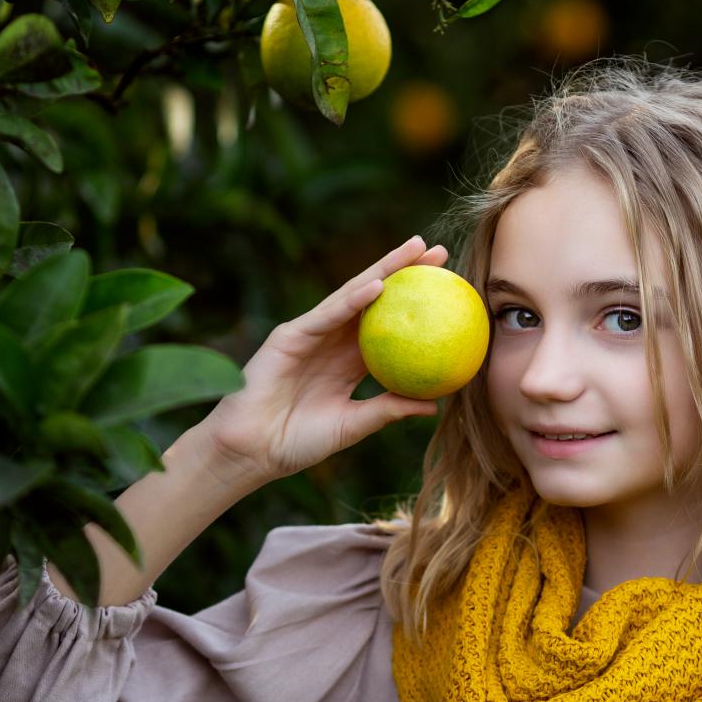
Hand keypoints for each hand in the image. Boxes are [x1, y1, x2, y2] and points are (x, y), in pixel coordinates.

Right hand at [201, 235, 450, 487]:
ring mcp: (311, 334)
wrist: (253, 452)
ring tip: (414, 249)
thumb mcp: (353, 426)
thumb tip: (434, 404)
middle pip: (374, 299)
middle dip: (404, 271)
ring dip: (383, 270)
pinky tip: (378, 285)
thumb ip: (387, 410)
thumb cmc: (297, 442)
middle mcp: (332, 341)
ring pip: (352, 295)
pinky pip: (326, 315)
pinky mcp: (291, 336)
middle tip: (438, 252)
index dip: (416, 305)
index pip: (388, 325)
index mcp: (348, 361)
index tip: (448, 289)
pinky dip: (352, 300)